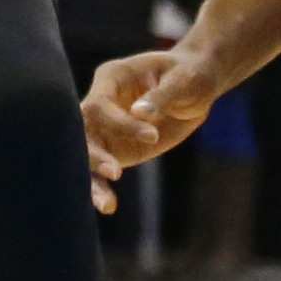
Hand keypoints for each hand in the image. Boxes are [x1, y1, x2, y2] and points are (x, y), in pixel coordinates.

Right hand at [81, 48, 219, 213]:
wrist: (197, 86)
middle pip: (82, 130)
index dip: (120, 122)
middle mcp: (101, 103)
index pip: (101, 103)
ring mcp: (106, 128)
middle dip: (93, 153)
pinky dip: (103, 187)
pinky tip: (108, 206)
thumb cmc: (189, 74)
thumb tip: (139, 113)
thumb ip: (161, 97)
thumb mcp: (182, 81)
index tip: (152, 136)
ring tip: (106, 204)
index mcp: (112, 78)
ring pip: (87, 154)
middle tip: (116, 172)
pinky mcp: (116, 148)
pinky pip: (102, 169)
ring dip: (94, 178)